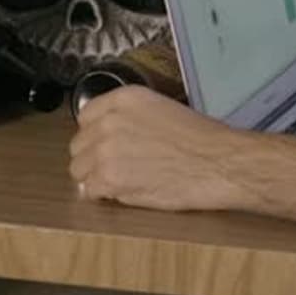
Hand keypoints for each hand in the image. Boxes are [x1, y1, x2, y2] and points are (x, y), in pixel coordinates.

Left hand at [68, 86, 257, 211]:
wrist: (217, 162)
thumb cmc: (200, 138)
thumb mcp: (160, 109)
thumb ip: (129, 119)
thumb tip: (108, 139)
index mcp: (123, 98)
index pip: (86, 116)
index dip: (95, 135)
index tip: (106, 145)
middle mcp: (108, 121)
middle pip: (79, 145)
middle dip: (93, 158)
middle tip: (116, 168)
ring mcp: (105, 150)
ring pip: (78, 170)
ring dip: (95, 178)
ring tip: (120, 182)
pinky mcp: (108, 179)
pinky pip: (89, 191)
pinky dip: (103, 196)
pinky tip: (124, 193)